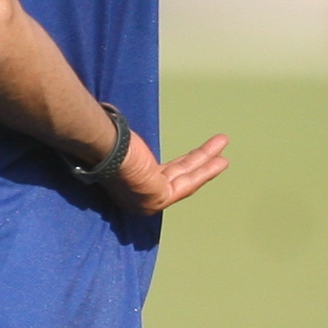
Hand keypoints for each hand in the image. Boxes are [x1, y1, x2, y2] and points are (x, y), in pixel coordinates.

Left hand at [111, 128, 229, 214]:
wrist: (103, 147)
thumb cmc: (107, 141)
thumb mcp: (124, 144)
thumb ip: (130, 144)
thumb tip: (119, 128)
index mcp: (129, 184)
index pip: (160, 175)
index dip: (181, 166)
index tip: (194, 158)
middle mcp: (138, 197)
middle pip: (176, 177)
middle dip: (198, 165)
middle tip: (215, 156)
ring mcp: (148, 199)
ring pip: (185, 177)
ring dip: (207, 164)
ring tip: (224, 156)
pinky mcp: (159, 197)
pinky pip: (189, 181)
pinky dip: (206, 170)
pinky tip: (220, 161)